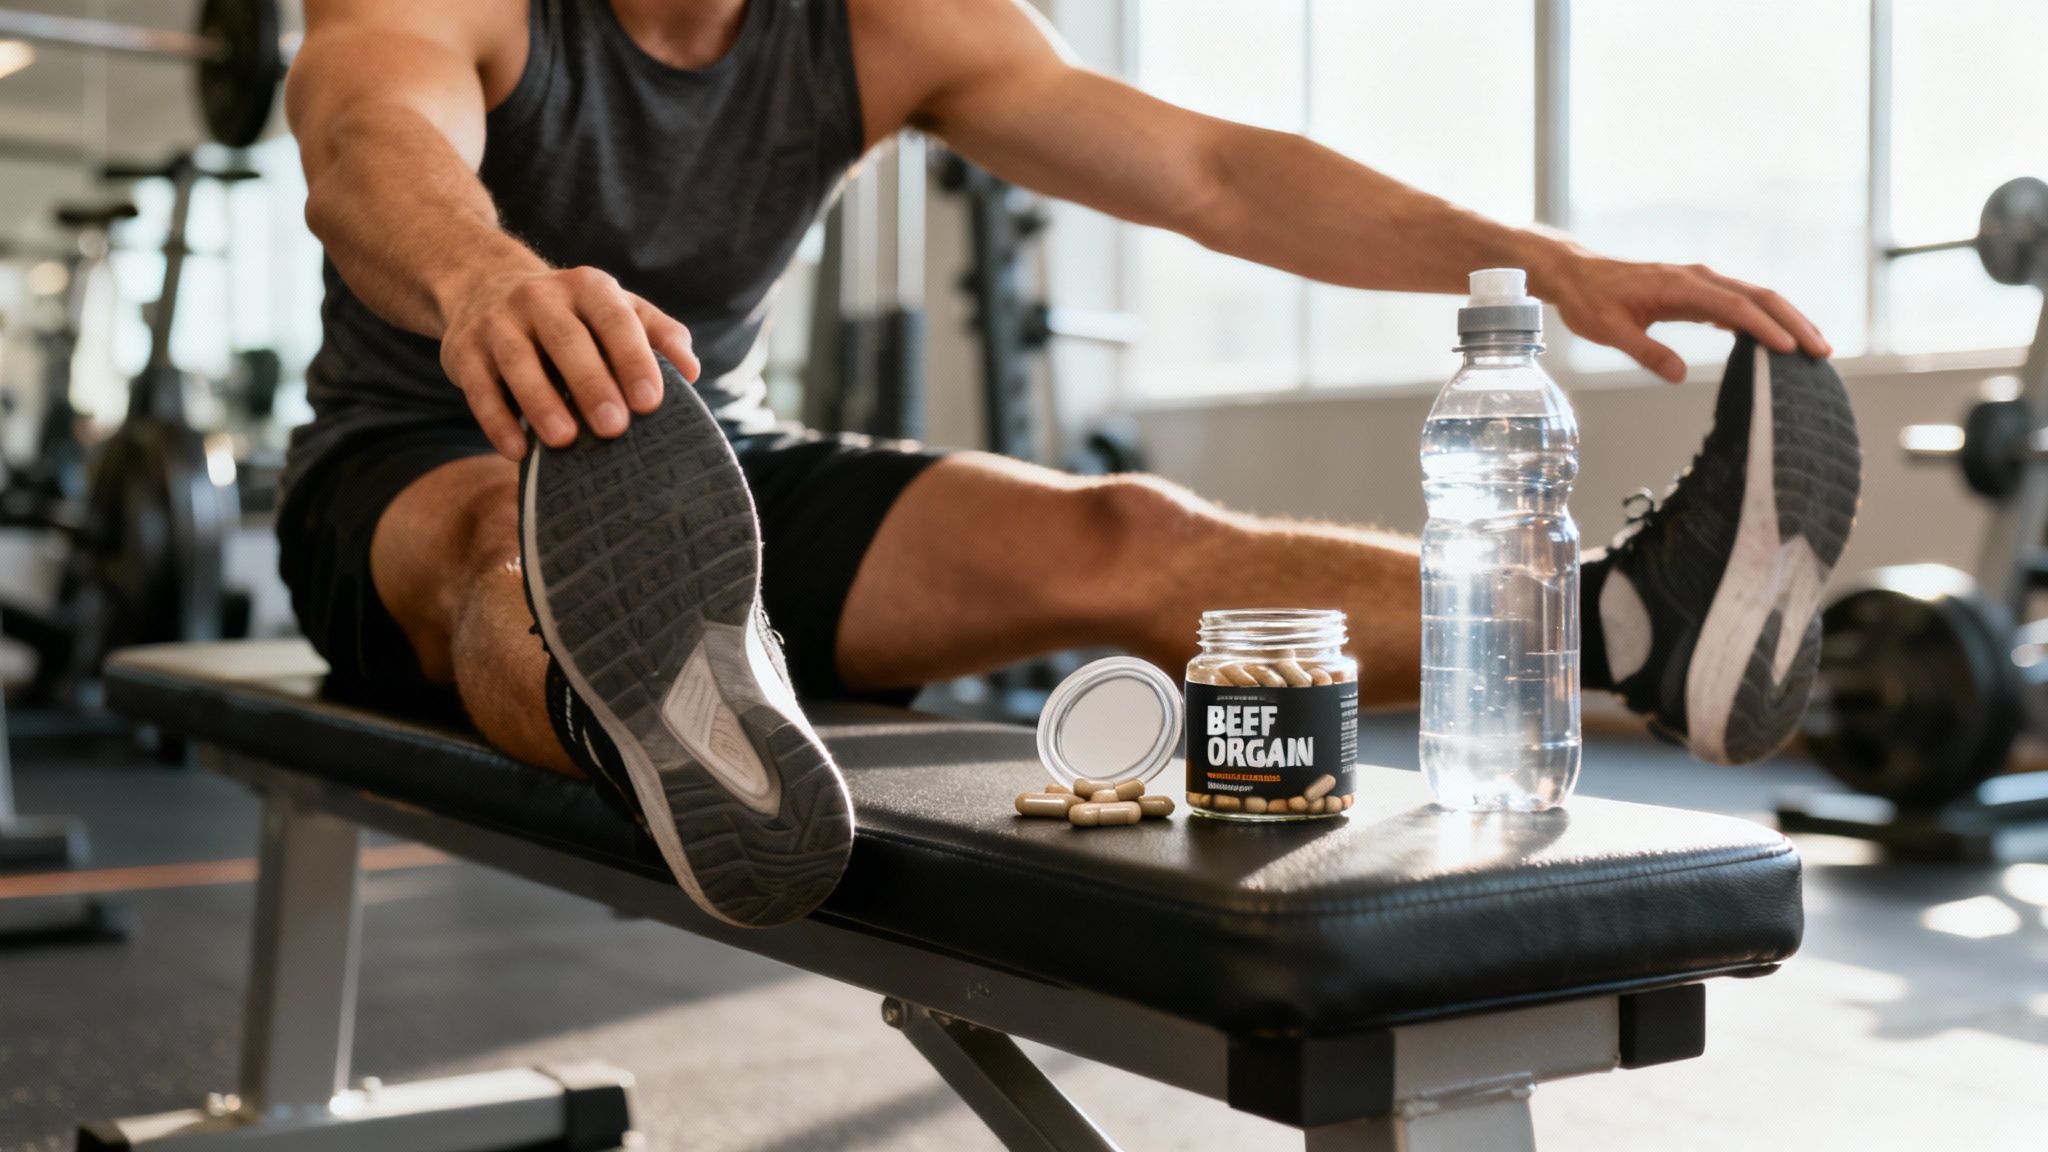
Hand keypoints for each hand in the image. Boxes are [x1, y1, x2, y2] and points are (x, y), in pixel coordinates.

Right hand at [439, 266, 701, 458]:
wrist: (484, 286)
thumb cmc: (573, 314)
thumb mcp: (616, 310)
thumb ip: (658, 334)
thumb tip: (692, 371)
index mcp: (588, 288)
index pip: (615, 320)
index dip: (633, 359)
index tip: (651, 402)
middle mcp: (540, 298)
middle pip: (566, 340)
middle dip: (591, 384)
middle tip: (614, 428)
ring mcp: (498, 322)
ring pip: (518, 361)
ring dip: (541, 402)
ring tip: (564, 440)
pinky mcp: (463, 350)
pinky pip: (479, 387)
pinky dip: (496, 420)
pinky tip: (517, 452)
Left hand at [1543, 255, 1832, 383]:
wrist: (1577, 276)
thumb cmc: (1590, 302)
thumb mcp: (1609, 331)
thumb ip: (1645, 352)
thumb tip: (1678, 376)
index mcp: (1680, 286)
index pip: (1734, 307)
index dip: (1764, 328)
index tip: (1789, 349)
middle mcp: (1698, 279)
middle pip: (1758, 297)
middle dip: (1793, 322)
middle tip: (1821, 351)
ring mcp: (1700, 283)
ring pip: (1754, 297)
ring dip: (1785, 319)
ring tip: (1812, 346)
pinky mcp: (1697, 291)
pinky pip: (1739, 302)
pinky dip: (1763, 319)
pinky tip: (1776, 341)